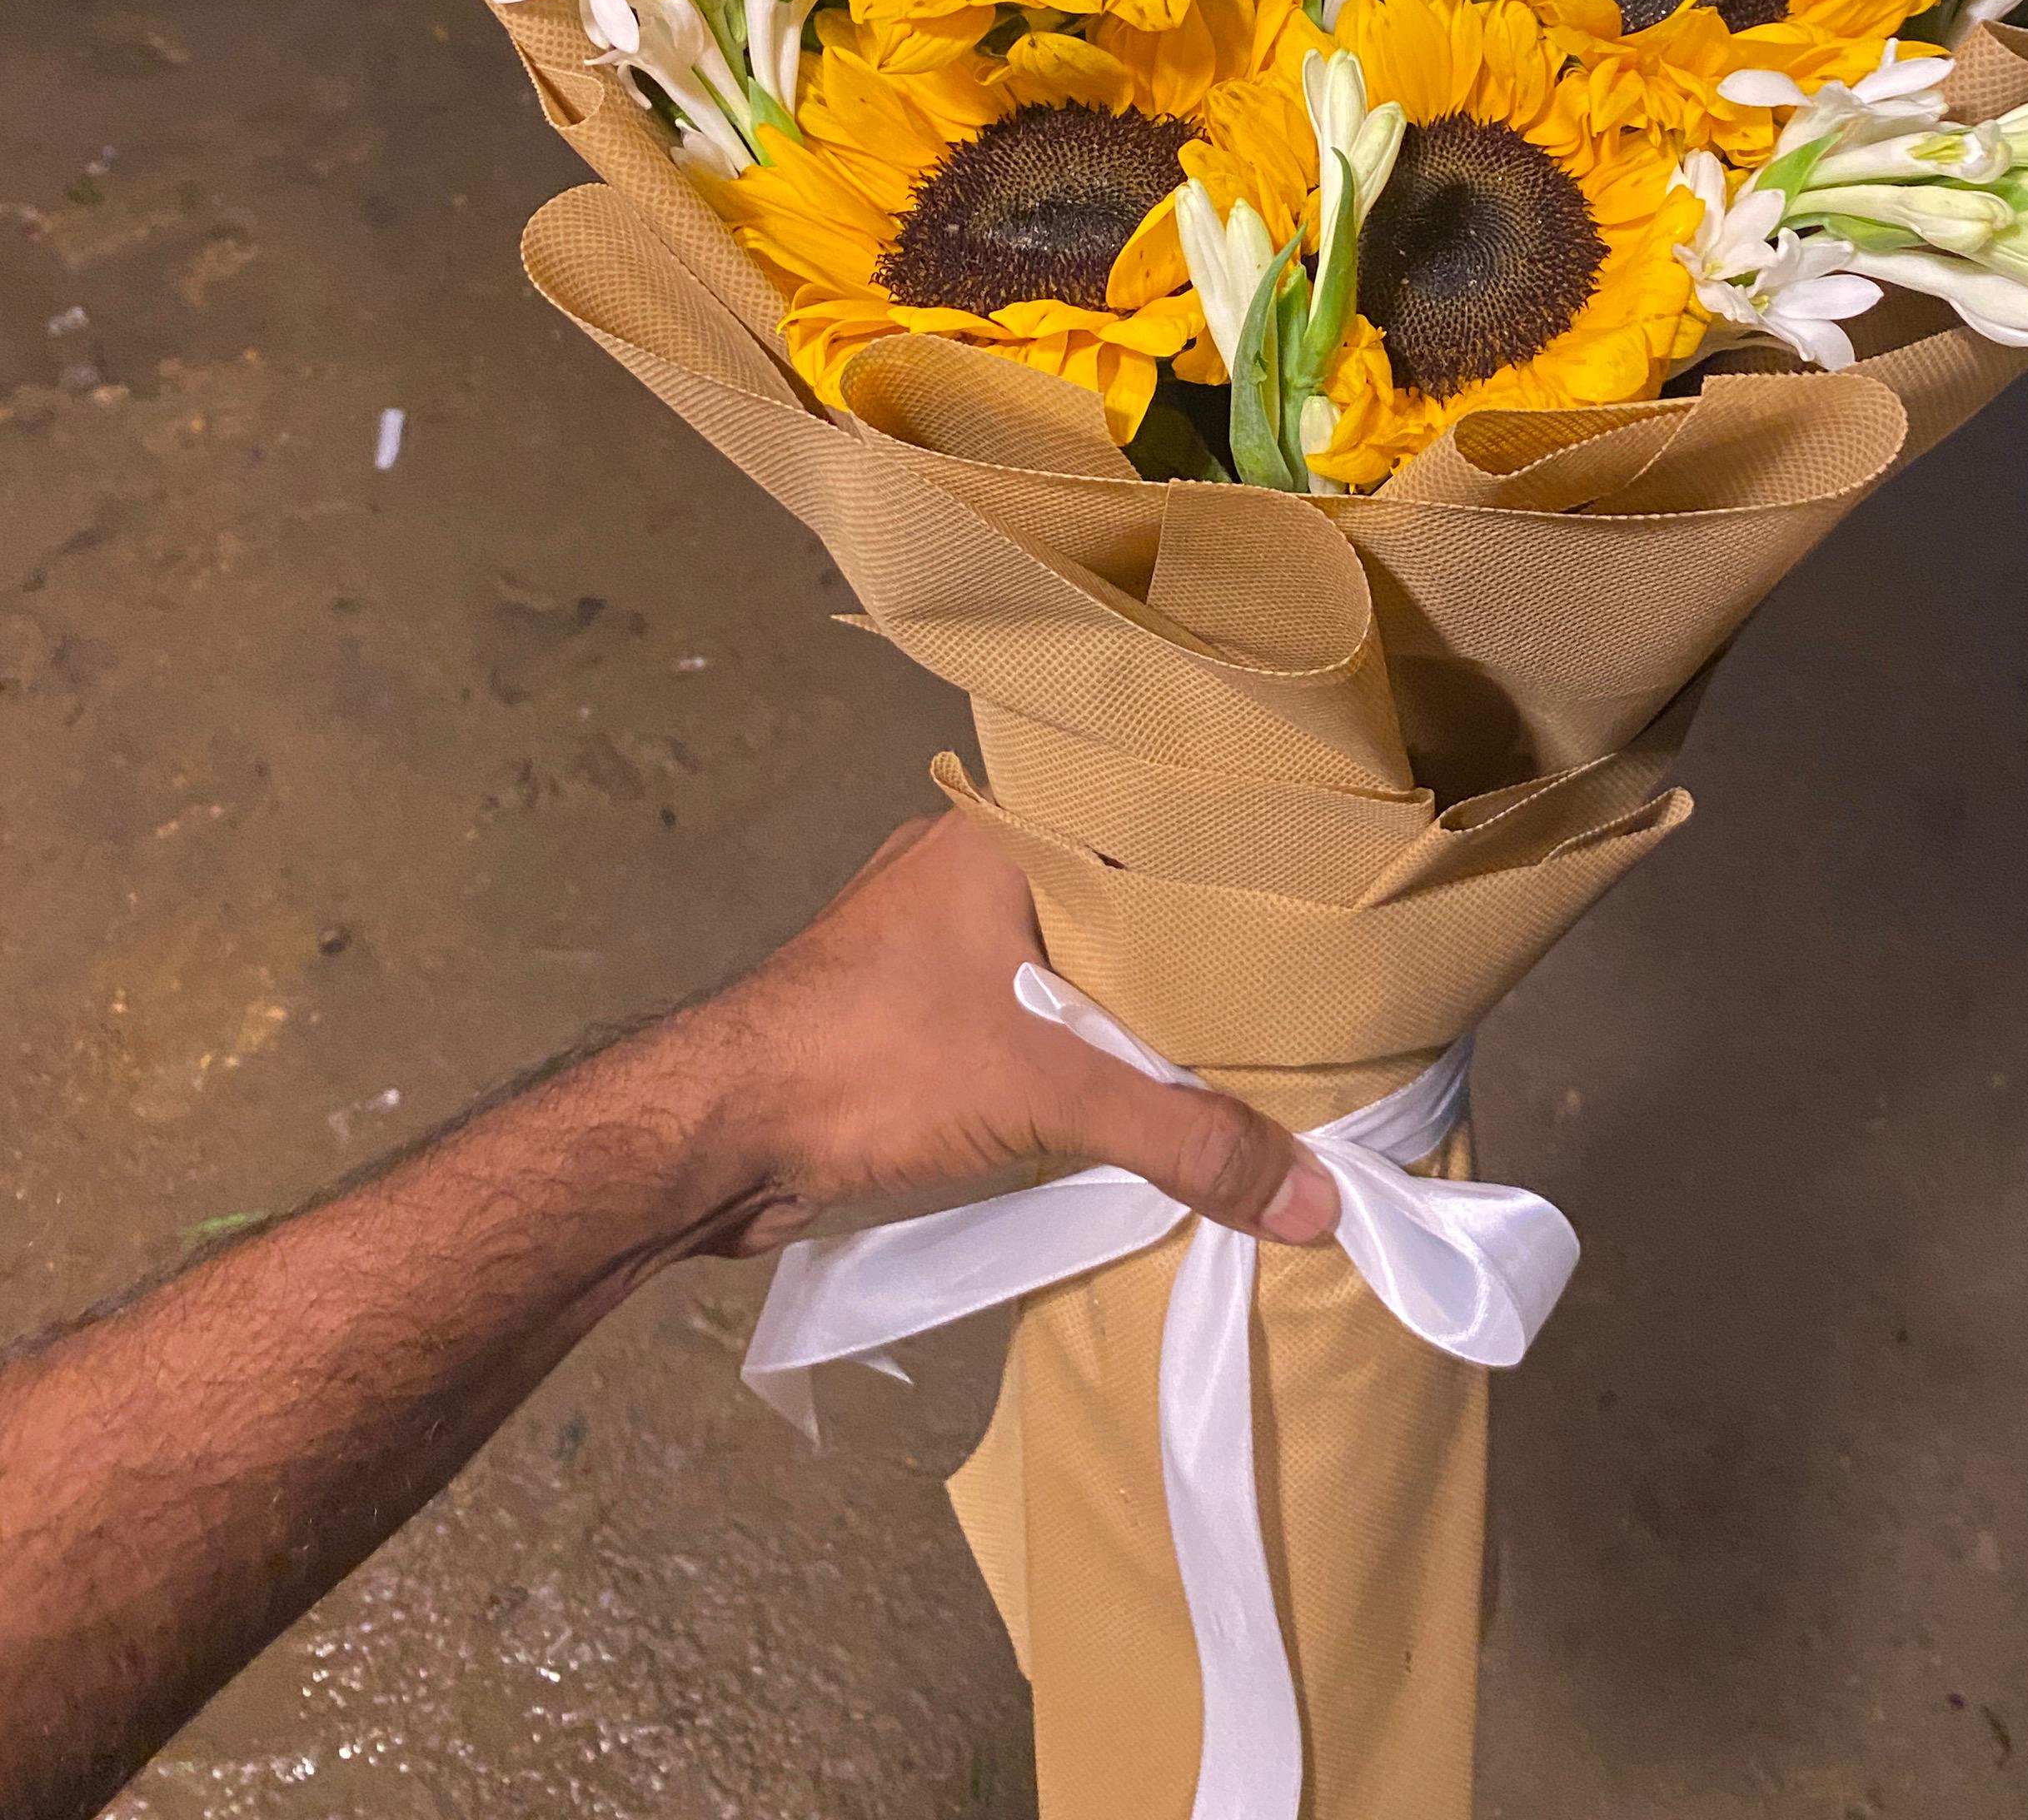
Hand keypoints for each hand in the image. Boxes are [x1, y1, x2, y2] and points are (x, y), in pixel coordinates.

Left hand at [677, 815, 1340, 1256]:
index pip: (1141, 825)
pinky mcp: (906, 1016)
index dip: (1223, 863)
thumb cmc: (871, 1061)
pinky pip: (1020, 1021)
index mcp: (998, 835)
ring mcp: (927, 943)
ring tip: (1232, 1055)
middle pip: (1112, 908)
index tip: (1309, 902)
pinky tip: (1129, 1099)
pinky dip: (1069, 1059)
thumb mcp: (1046, 1094)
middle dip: (1185, 961)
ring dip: (1124, 1020)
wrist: (712, 1136)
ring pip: (1063, 971)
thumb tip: (1315, 1202)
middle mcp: (964, 868)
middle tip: (1296, 997)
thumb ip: (1182, 1138)